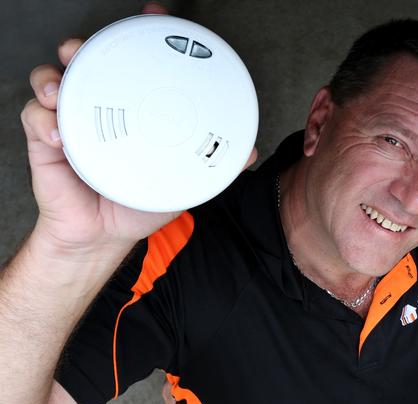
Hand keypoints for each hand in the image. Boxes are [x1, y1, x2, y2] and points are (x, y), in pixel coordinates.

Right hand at [21, 2, 256, 253]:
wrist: (105, 235)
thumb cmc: (139, 204)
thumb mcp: (183, 182)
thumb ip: (213, 164)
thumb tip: (249, 151)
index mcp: (132, 112)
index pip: (133, 66)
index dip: (139, 38)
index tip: (154, 19)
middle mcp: (100, 109)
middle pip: (88, 62)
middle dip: (87, 47)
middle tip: (92, 49)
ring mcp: (71, 122)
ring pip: (53, 79)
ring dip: (55, 75)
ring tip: (64, 86)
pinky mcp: (46, 142)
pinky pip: (36, 118)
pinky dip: (44, 120)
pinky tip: (60, 133)